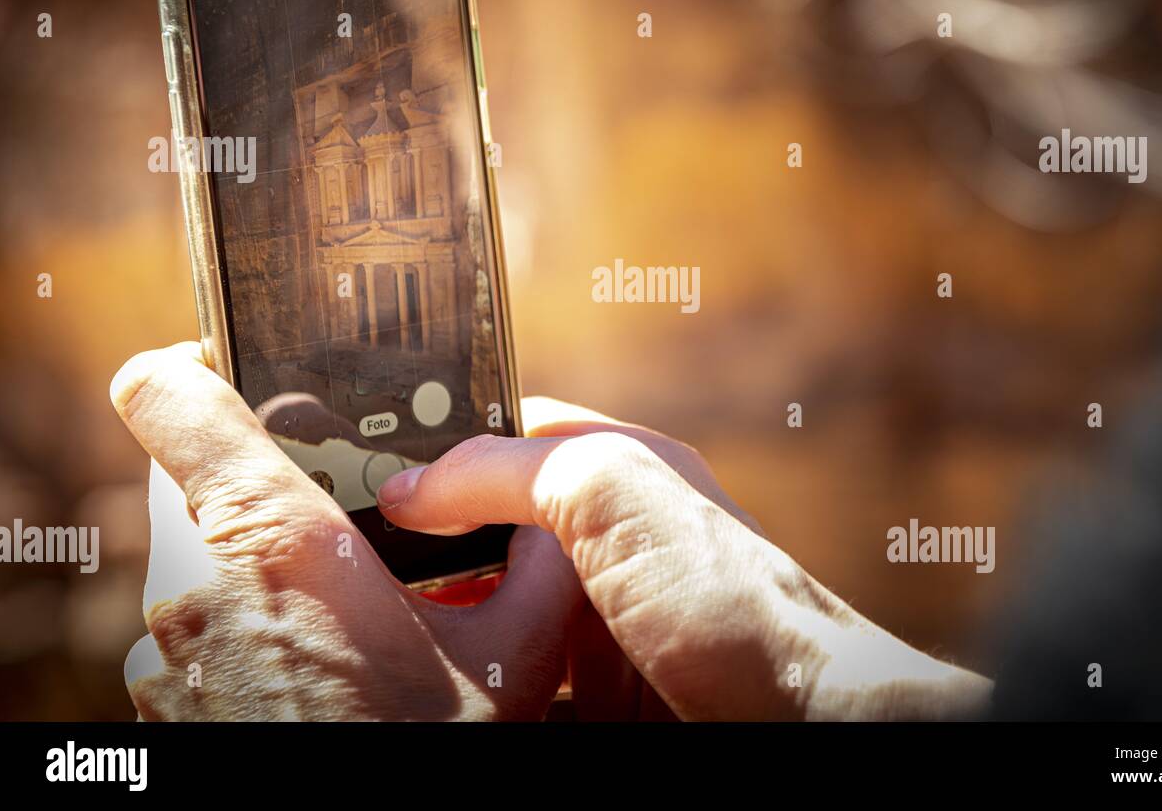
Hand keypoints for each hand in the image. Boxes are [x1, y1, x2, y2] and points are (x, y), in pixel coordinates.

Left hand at [112, 342, 580, 719]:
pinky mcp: (164, 707)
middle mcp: (195, 589)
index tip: (242, 360)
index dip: (196, 359)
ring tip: (353, 620)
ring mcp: (166, 656)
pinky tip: (323, 676)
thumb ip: (541, 560)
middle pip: (208, 484)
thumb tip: (563, 516)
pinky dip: (253, 633)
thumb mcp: (509, 658)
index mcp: (275, 541)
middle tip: (357, 524)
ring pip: (207, 564)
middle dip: (282, 494)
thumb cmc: (419, 751)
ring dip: (269, 574)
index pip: (168, 392)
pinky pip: (202, 632)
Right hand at [379, 397, 993, 720]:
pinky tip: (445, 687)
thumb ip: (510, 468)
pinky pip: (518, 679)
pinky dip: (481, 683)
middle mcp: (611, 540)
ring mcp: (604, 620)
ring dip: (449, 622)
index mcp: (622, 470)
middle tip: (363, 563)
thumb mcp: (614, 494)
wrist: (797, 726)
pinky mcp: (600, 690)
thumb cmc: (731, 600)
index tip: (373, 471)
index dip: (445, 445)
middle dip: (432, 547)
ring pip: (496, 612)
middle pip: (491, 531)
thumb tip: (412, 483)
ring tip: (387, 628)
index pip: (510, 435)